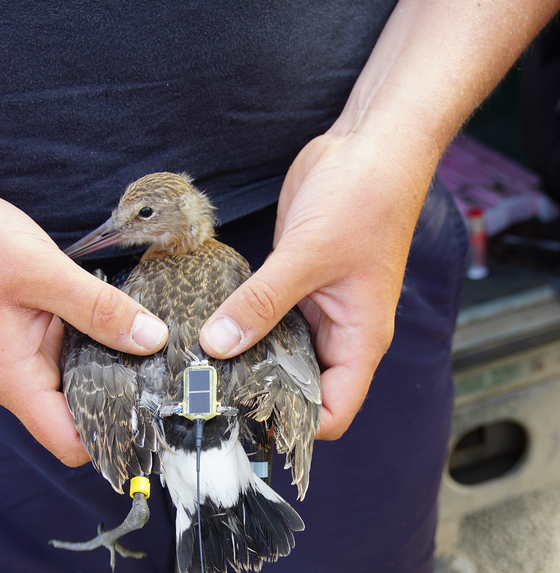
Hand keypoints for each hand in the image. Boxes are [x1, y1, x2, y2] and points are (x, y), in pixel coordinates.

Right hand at [0, 147, 167, 464]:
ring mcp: (22, 358)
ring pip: (79, 382)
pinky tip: (124, 324)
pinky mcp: (28, 336)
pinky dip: (97, 344)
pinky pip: (71, 353)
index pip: (69, 443)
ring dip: (113, 370)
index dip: (112, 439)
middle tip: (167, 380)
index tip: (153, 418)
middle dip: (122, 402)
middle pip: (80, 417)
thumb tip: (151, 339)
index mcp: (16, 380)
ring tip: (154, 353)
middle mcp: (19, 379)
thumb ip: (98, 307)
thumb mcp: (41, 271)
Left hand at [200, 129, 431, 438]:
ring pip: (279, 356)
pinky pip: (266, 321)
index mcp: (359, 339)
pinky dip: (241, 328)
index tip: (247, 426)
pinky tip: (209, 332)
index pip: (333, 411)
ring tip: (201, 374)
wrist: (371, 144)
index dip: (297, 428)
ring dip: (246, 362)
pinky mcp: (293, 286)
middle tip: (209, 401)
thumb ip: (261, 303)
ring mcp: (315, 310)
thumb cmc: (365, 198)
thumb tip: (217, 345)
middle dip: (261, 399)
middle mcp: (339, 333)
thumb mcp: (308, 255)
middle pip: (301, 389)